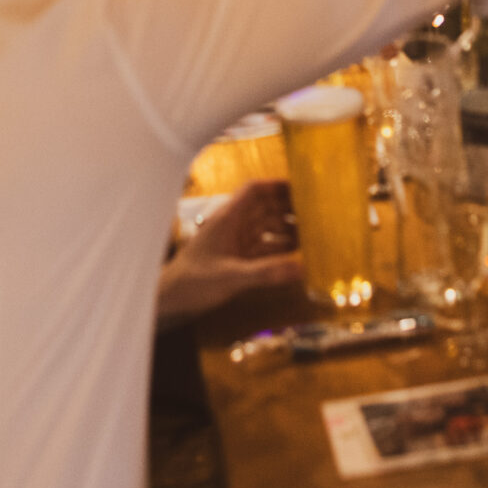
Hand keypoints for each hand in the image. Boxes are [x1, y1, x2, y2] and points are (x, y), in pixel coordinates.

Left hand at [156, 180, 301, 325]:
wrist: (169, 302)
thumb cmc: (192, 282)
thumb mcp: (230, 277)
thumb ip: (265, 272)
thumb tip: (301, 268)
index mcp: (228, 218)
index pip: (254, 190)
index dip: (277, 185)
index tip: (303, 188)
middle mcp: (233, 226)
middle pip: (265, 208)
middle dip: (289, 209)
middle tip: (318, 214)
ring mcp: (235, 243)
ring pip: (266, 229)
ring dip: (287, 231)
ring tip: (314, 236)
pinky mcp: (236, 260)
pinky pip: (263, 249)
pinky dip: (279, 251)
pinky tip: (296, 257)